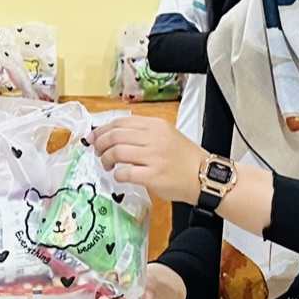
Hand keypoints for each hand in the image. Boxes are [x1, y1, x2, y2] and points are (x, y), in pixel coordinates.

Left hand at [93, 115, 208, 204]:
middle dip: (100, 144)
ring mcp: (154, 156)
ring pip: (117, 152)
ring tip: (107, 164)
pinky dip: (117, 174)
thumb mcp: (167, 135)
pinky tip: (119, 175)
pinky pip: (125, 173)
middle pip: (115, 135)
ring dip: (106, 159)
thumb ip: (144, 133)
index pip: (121, 122)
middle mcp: (154, 138)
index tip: (94, 137)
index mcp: (156, 125)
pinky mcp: (153, 175)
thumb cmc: (185, 159)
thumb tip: (115, 135)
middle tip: (98, 152)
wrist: (204, 176)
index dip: (102, 129)